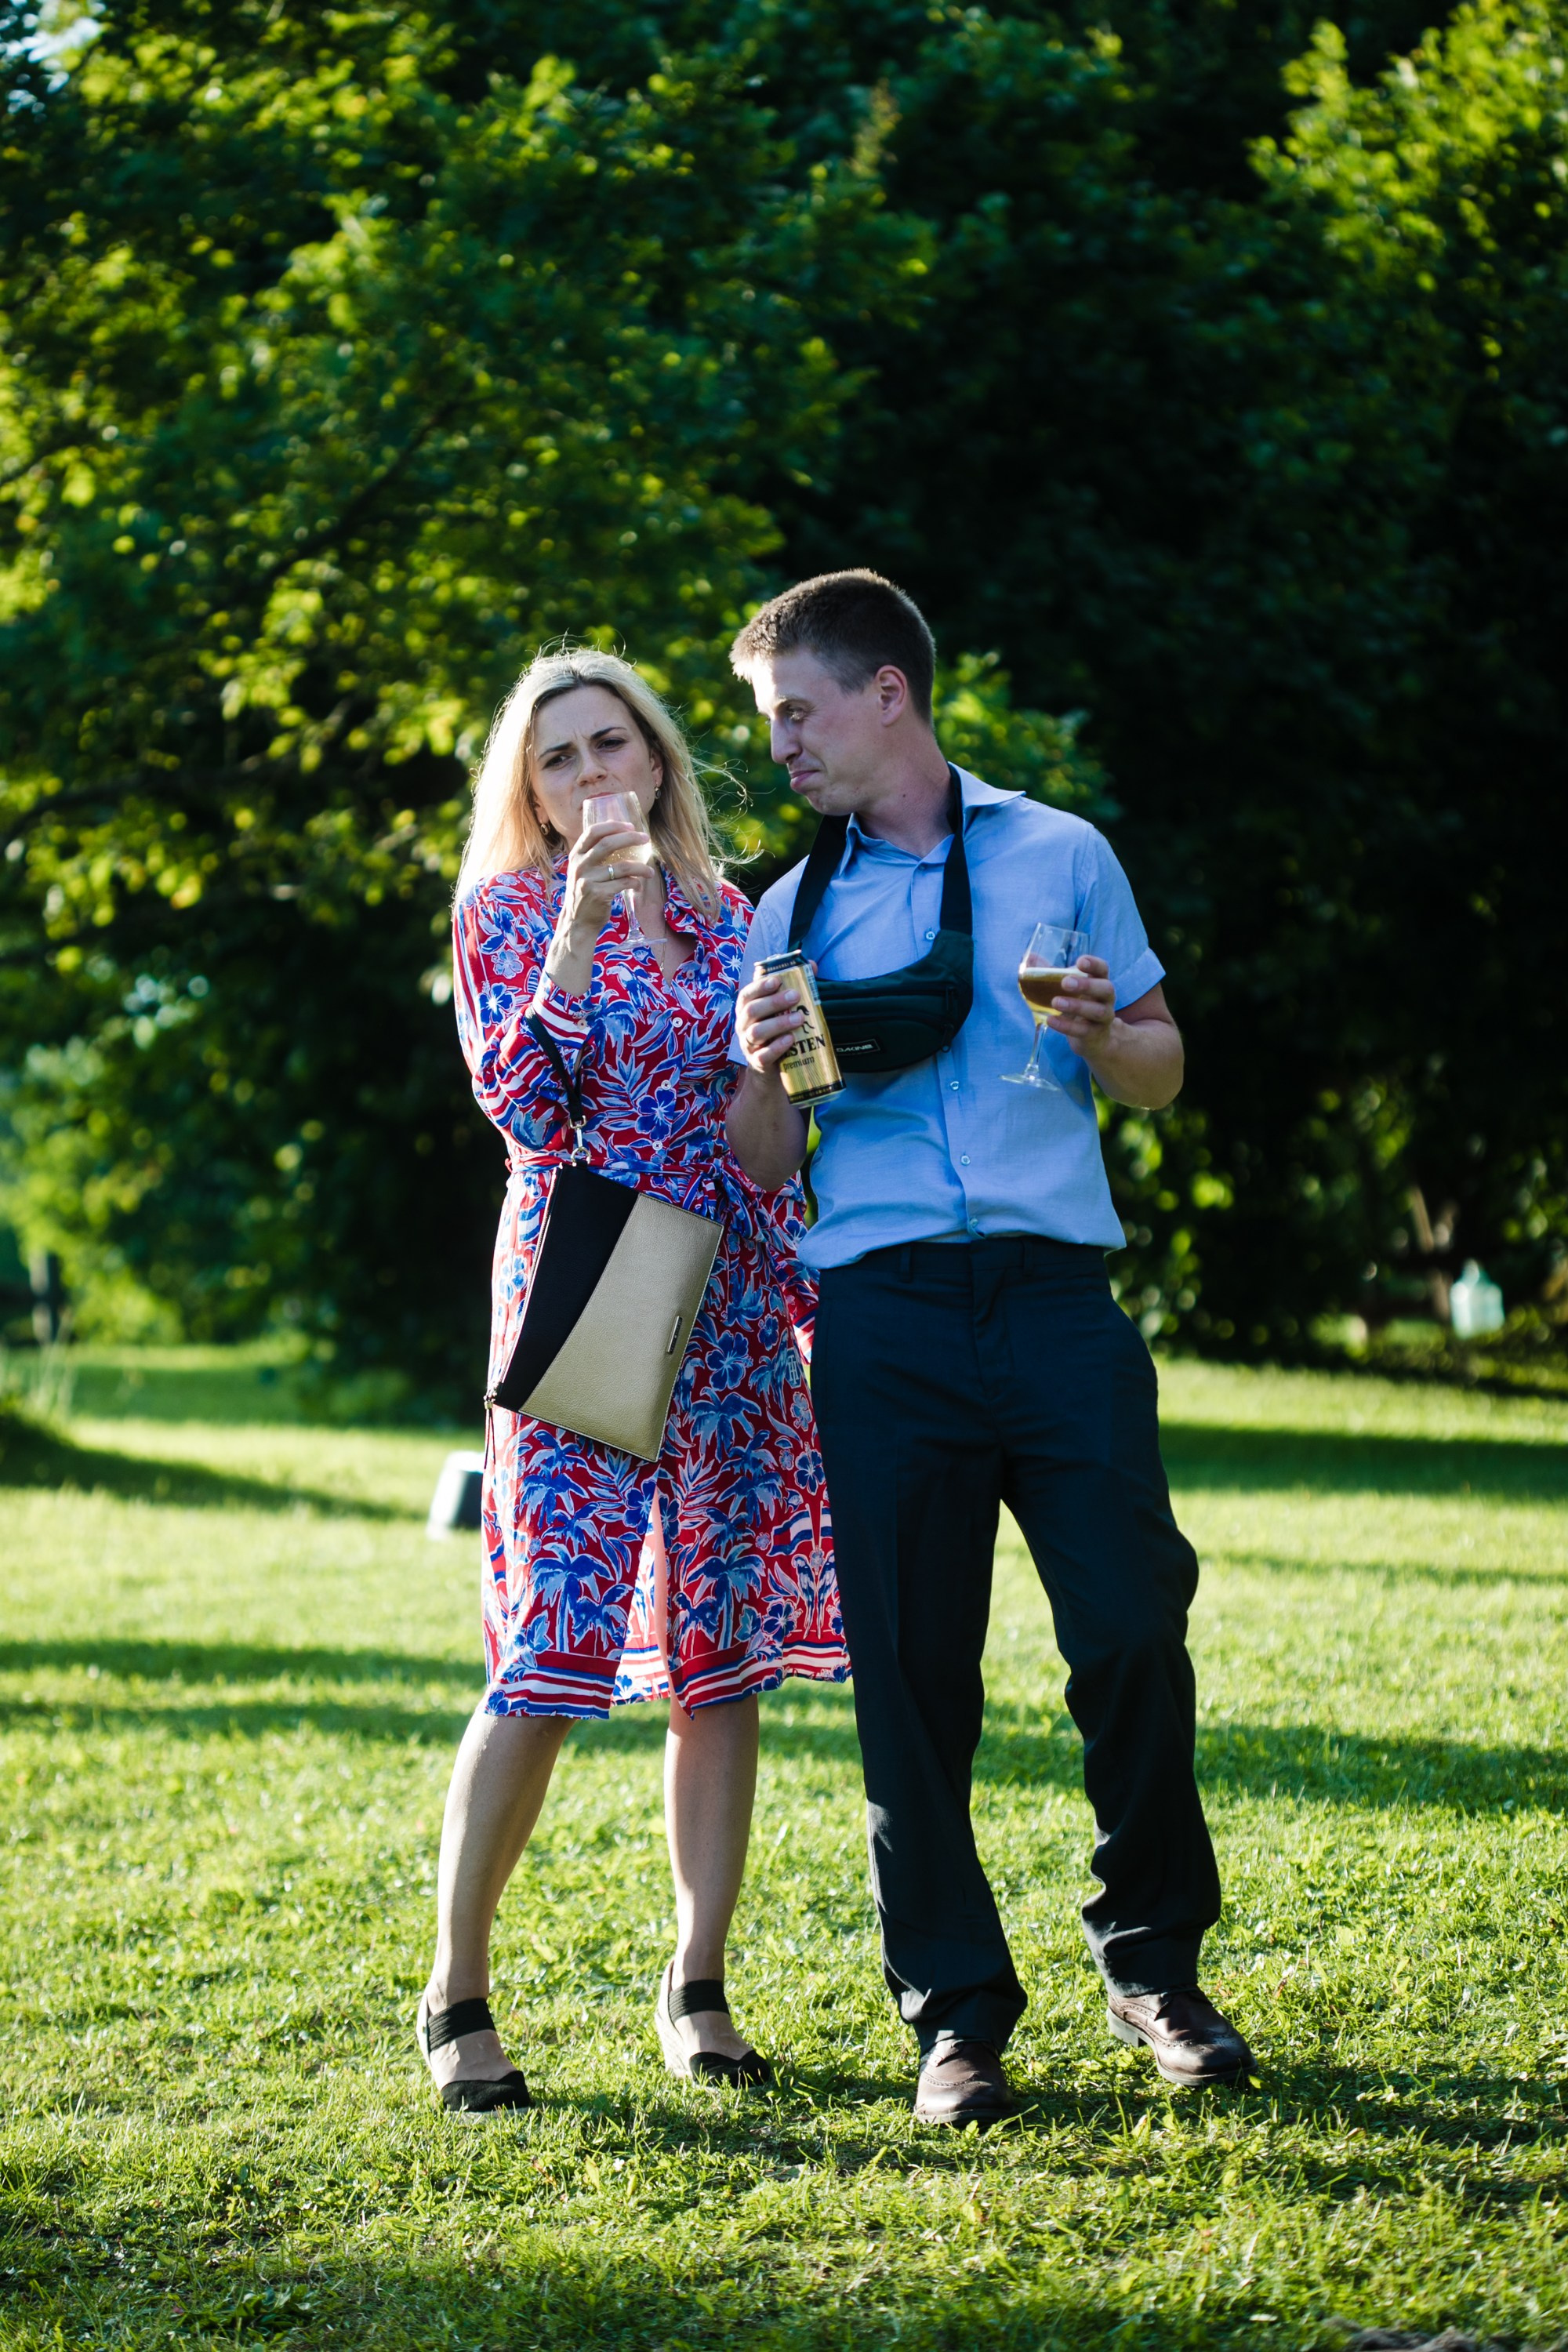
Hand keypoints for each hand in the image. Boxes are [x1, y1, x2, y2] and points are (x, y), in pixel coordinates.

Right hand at [559, 814, 643, 939]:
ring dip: (641, 867)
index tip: (630, 826)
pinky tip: (638, 886)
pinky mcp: (599, 894)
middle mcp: (580, 865)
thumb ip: (593, 854)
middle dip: (631, 838)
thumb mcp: (582, 871)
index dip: (613, 826)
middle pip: (608, 843)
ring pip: (622, 866)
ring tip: (650, 872)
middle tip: (646, 839)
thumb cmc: (583, 894)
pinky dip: (635, 883)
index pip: (593, 832)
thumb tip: (616, 832)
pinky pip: (624, 883)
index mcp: (576, 855)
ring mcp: (588, 880)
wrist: (576, 922)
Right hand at [735, 967, 806, 1076]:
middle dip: (774, 1002)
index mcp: (746, 1009)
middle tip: (796, 996)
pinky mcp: (757, 1062)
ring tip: (799, 1018)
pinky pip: (763, 1055)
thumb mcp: (781, 1009)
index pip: (746, 994)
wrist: (772, 1066)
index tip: (777, 980)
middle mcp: (743, 1025)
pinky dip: (777, 1047)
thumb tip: (811, 964)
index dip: (760, 986)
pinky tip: (791, 1040)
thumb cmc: (777, 1030)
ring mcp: (748, 1044)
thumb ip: (793, 986)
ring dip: (779, 1023)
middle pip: (752, 1010)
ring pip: (757, 1032)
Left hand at [1045, 955, 1115, 1056]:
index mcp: (1100, 981)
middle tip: (1065, 983)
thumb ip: (1052, 972)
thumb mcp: (1067, 988)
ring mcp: (1104, 1017)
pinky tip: (1050, 1020)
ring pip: (1097, 1011)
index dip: (1094, 964)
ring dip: (1076, 1006)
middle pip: (1106, 989)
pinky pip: (1083, 1030)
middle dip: (1086, 985)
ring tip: (1056, 1002)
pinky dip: (1066, 1025)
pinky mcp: (1095, 1034)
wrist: (1093, 1037)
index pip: (1103, 969)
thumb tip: (1030, 958)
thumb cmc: (1078, 1004)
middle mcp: (1106, 998)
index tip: (1080, 962)